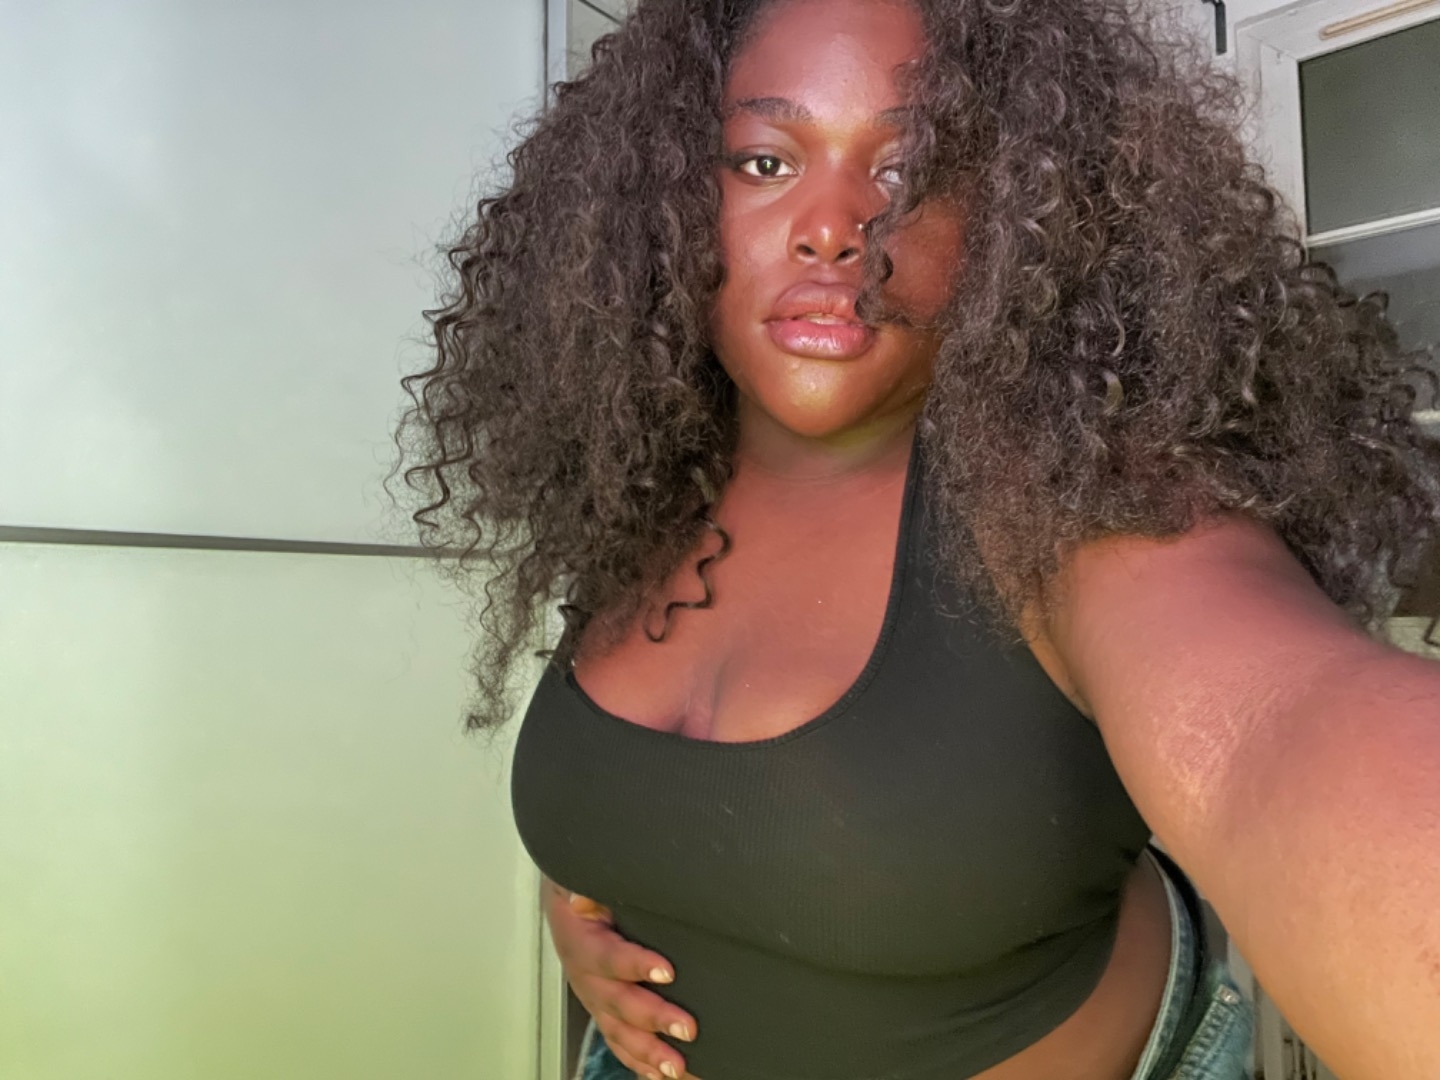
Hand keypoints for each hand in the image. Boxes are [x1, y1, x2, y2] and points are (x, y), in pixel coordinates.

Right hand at [543, 879, 699, 1079]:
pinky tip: (661, 1075)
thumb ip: (586, 884)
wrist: (568, 898)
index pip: (606, 957)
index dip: (634, 966)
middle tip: (686, 1028)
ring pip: (618, 1031)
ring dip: (647, 1052)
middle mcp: (585, 976)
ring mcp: (595, 998)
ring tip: (676, 1066)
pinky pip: (620, 1041)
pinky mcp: (605, 1011)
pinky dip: (640, 1062)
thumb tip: (582, 899)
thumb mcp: (582, 876)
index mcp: (580, 941)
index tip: (666, 972)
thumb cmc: (583, 887)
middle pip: (616, 1002)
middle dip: (652, 1018)